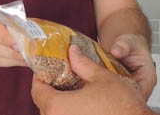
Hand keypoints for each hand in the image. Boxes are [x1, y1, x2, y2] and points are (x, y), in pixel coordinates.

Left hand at [31, 45, 156, 114]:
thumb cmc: (122, 105)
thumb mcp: (101, 77)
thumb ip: (82, 63)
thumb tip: (72, 51)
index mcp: (59, 107)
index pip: (37, 91)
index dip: (40, 78)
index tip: (45, 71)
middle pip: (44, 105)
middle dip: (50, 91)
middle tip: (60, 78)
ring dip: (60, 104)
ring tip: (71, 91)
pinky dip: (68, 113)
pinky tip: (81, 106)